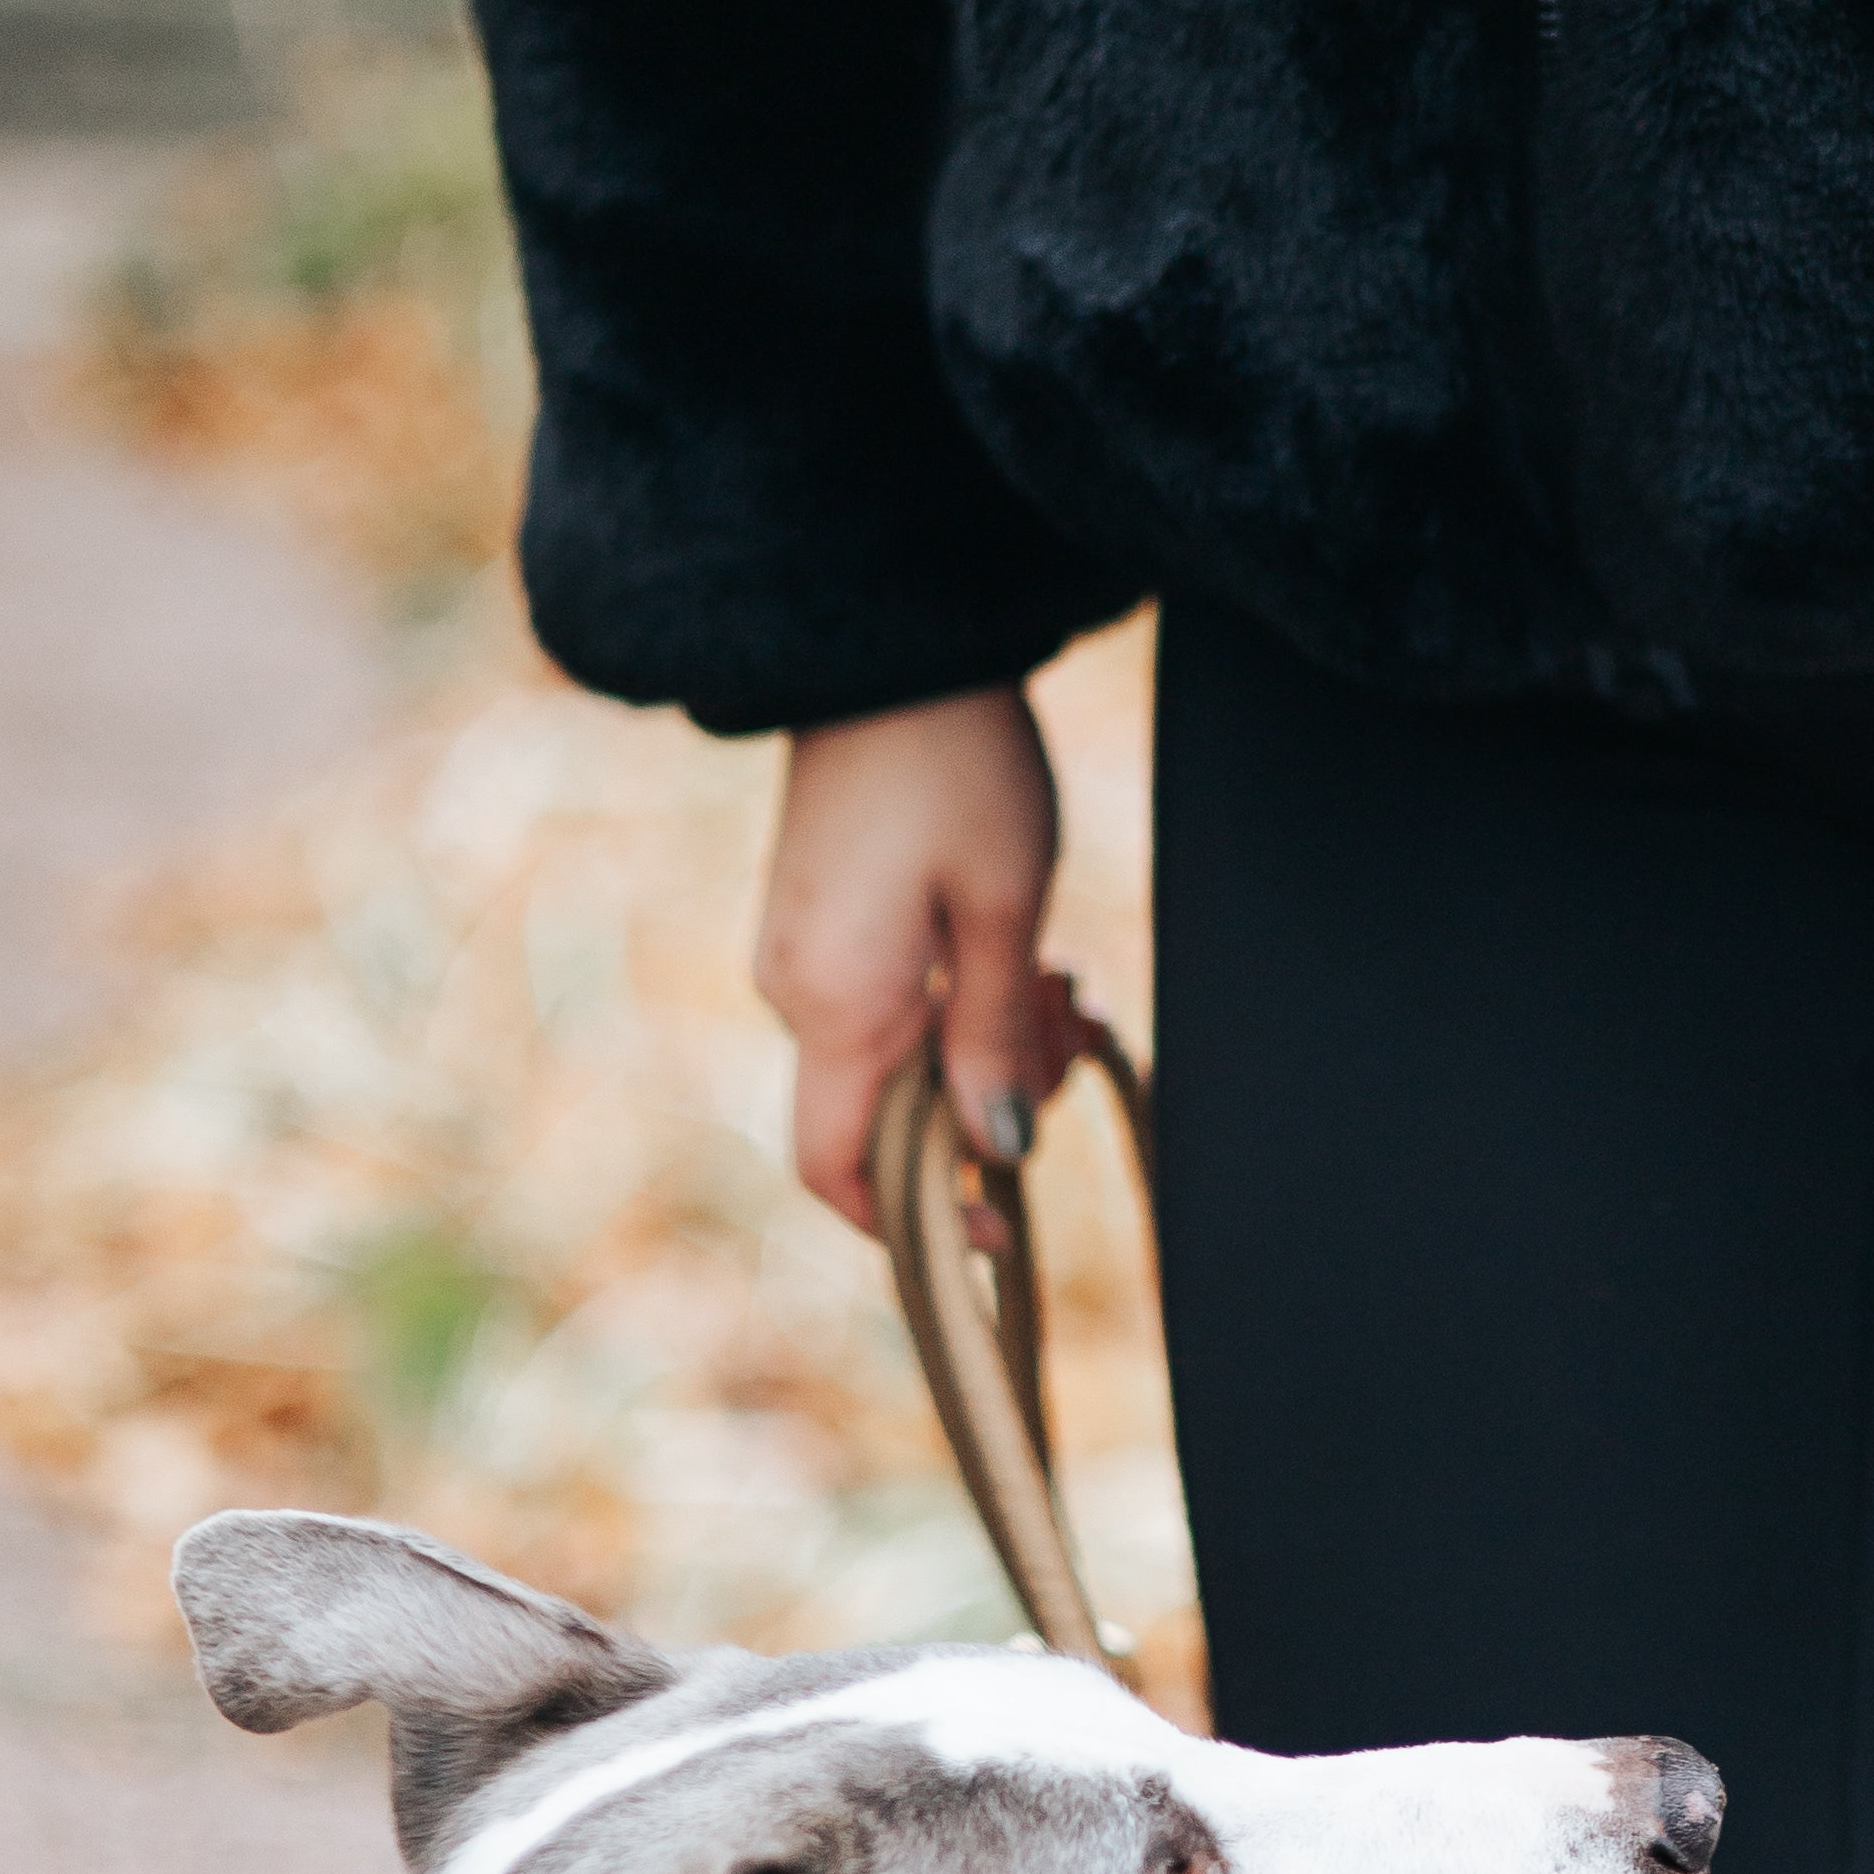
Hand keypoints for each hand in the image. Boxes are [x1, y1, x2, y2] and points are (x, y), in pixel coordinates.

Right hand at [756, 686, 1056, 1230]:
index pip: (841, 1173)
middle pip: (887, 1119)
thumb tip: (999, 1153)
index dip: (918, 1222)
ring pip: (899, 1059)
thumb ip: (996, 1040)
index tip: (1004, 1225)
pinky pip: (887, 1006)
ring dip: (990, 1047)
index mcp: (838, 1005)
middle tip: (1077, 1030)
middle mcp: (796, 993)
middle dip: (989, 1109)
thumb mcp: (1005, 908)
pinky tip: (1025, 955)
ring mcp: (802, 955)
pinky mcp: (821, 921)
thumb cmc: (958, 768)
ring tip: (1068, 980)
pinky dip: (961, 1004)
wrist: (887, 649)